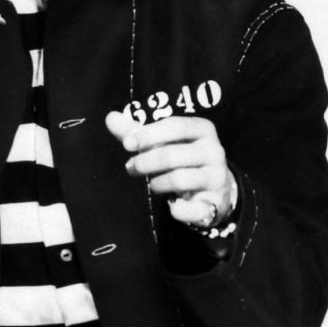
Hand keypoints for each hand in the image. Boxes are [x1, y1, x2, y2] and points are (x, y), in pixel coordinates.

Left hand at [105, 108, 238, 229]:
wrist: (216, 187)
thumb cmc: (184, 158)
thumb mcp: (165, 142)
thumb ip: (138, 132)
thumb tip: (110, 118)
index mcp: (203, 129)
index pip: (175, 126)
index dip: (148, 134)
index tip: (127, 144)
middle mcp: (214, 151)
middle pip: (172, 155)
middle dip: (145, 162)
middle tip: (131, 168)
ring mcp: (216, 177)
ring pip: (179, 179)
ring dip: (157, 183)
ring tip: (151, 184)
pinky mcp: (215, 202)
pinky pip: (192, 208)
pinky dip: (177, 209)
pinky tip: (171, 203)